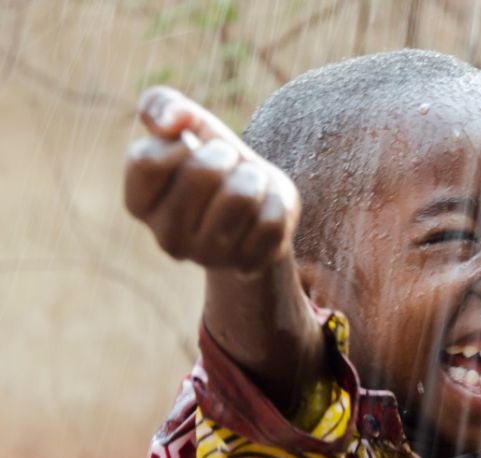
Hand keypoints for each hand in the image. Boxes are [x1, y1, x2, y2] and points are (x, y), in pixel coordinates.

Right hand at [124, 86, 299, 273]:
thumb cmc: (216, 160)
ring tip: (249, 185)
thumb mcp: (189, 125)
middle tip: (229, 165)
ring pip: (241, 196)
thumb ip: (163, 105)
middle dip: (226, 155)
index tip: (193, 144)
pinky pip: (271, 220)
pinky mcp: (247, 265)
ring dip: (254, 177)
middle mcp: (166, 238)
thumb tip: (169, 120)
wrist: (259, 201)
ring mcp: (207, 257)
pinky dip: (277, 203)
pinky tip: (263, 211)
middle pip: (202, 172)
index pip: (146, 161)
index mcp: (138, 203)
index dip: (180, 141)